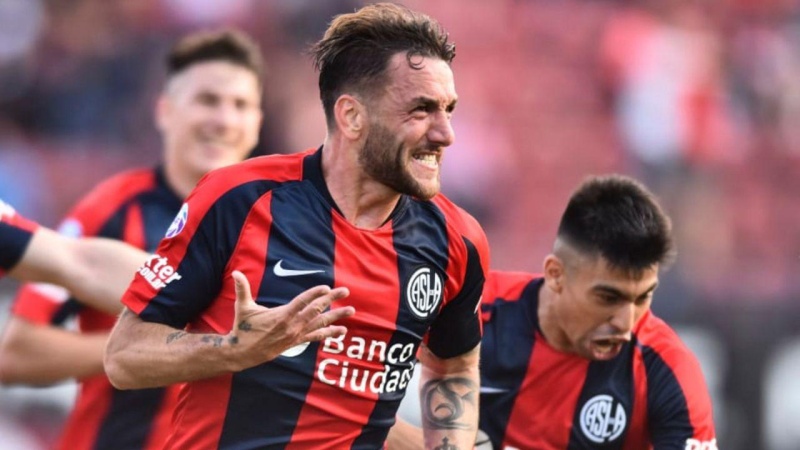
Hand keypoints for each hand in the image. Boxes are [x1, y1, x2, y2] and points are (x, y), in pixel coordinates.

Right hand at [226, 270, 353, 369]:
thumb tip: (235, 273)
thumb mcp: (242, 307)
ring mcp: (296, 335)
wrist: (242, 353)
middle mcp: (292, 325)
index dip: (314, 294)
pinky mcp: (296, 342)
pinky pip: (316, 337)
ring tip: (351, 311)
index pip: (301, 302)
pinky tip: (341, 331)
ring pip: (320, 324)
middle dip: (332, 300)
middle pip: (316, 310)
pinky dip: (329, 333)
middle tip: (346, 291)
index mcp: (281, 315)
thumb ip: (242, 289)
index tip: (326, 287)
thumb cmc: (243, 328)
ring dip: (337, 317)